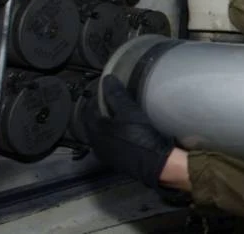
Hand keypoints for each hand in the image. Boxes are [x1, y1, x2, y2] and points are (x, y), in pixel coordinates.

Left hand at [83, 75, 174, 189]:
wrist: (155, 163)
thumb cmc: (139, 135)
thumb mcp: (129, 111)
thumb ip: (116, 95)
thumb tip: (107, 79)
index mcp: (94, 130)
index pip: (88, 109)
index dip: (96, 97)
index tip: (106, 89)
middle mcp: (95, 143)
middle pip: (94, 122)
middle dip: (101, 111)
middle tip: (113, 99)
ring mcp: (105, 154)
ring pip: (102, 133)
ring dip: (108, 123)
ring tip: (120, 113)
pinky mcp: (116, 161)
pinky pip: (110, 142)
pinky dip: (114, 133)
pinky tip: (126, 130)